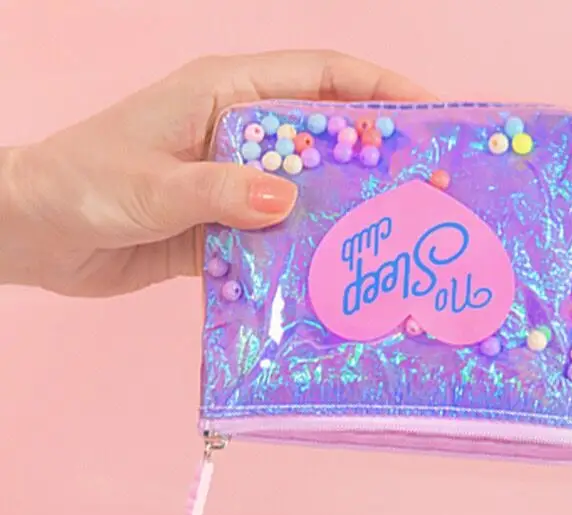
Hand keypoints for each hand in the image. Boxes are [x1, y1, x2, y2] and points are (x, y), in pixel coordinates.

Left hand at [0, 51, 434, 296]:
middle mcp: (238, 134)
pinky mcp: (225, 228)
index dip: (376, 88)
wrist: (36, 234)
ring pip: (306, 192)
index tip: (427, 113)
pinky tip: (331, 276)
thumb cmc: (81, 184)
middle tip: (423, 188)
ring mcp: (234, 183)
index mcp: (225, 95)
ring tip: (390, 239)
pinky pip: (277, 238)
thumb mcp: (151, 182)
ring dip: (343, 214)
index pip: (318, 76)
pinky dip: (302, 254)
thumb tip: (289, 201)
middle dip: (375, 158)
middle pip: (324, 138)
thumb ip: (219, 190)